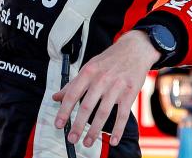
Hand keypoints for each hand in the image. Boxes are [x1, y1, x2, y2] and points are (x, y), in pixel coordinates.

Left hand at [53, 30, 158, 147]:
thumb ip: (73, 84)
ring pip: (103, 113)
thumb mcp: (90, 66)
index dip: (64, 111)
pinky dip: (118, 129)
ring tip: (87, 142)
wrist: (135, 49)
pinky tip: (113, 140)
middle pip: (86, 106)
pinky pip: (123, 114)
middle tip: (71, 138)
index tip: (58, 124)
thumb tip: (56, 97)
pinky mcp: (130, 92)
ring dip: (94, 131)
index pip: (72, 94)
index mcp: (89, 72)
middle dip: (78, 125)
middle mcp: (101, 79)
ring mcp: (116, 86)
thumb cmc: (110, 60)